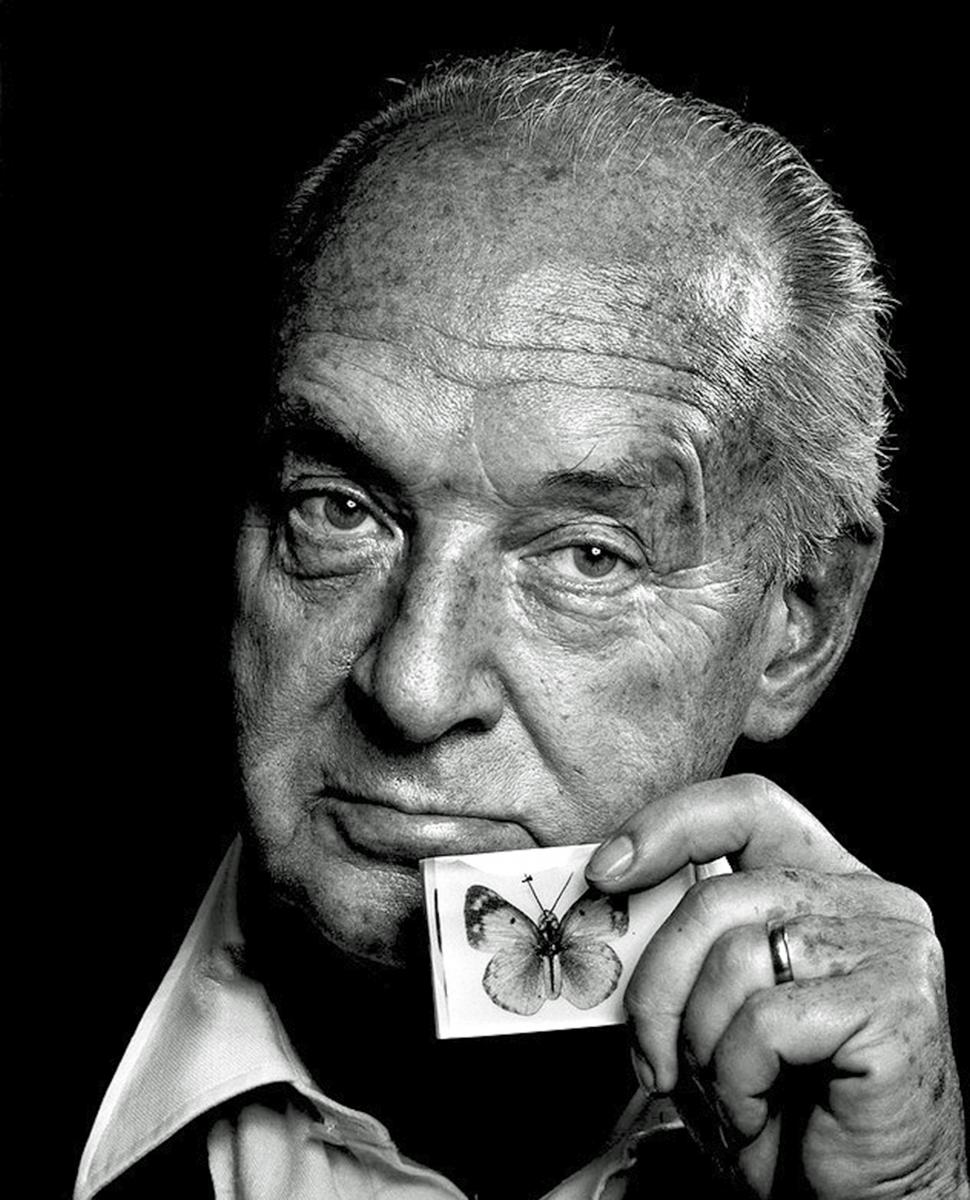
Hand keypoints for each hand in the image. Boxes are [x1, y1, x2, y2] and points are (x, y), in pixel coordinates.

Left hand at [586, 774, 967, 1198]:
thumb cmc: (789, 1104)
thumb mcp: (720, 1005)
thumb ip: (688, 944)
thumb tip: (606, 893)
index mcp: (830, 882)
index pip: (748, 806)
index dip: (671, 824)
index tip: (607, 871)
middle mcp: (873, 900)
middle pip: (718, 896)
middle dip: (657, 982)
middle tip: (651, 1054)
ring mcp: (892, 947)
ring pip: (734, 957)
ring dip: (701, 1042)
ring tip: (727, 1090)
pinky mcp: (897, 1005)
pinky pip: (764, 1020)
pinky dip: (738, 1078)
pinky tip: (762, 1110)